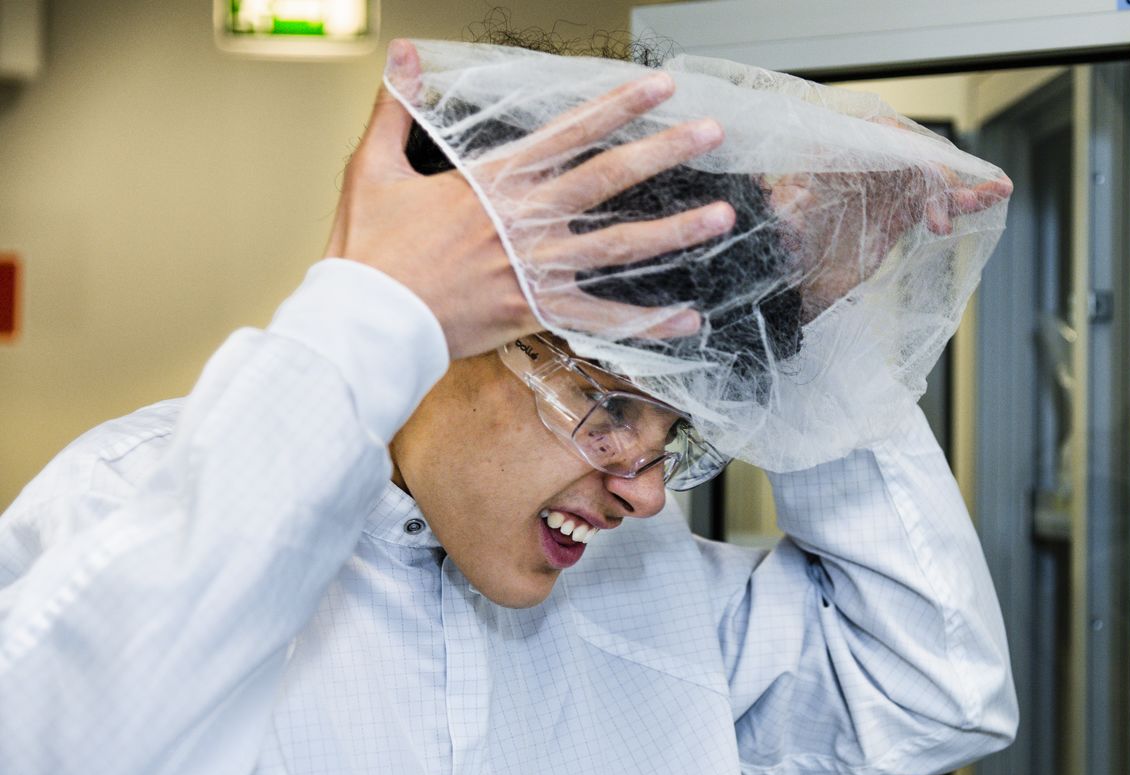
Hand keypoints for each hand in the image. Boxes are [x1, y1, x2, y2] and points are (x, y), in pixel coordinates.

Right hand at [326, 40, 733, 358]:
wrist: (367, 323)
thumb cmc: (368, 253)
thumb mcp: (373, 167)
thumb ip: (397, 107)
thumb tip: (406, 56)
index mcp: (493, 183)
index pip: (569, 131)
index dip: (618, 105)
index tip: (660, 86)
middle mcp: (525, 221)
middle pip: (609, 178)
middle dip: (664, 151)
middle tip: (712, 132)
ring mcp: (536, 268)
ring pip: (619, 246)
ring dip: (675, 231)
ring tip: (723, 215)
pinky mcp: (536, 313)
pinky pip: (602, 320)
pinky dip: (647, 322)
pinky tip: (689, 318)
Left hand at [768, 119, 1011, 319]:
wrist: (790, 284)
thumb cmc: (780, 245)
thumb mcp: (781, 217)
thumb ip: (787, 201)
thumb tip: (786, 192)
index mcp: (834, 156)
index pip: (877, 137)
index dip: (904, 149)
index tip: (924, 173)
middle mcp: (862, 168)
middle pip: (910, 157)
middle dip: (935, 175)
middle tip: (945, 203)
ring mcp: (883, 190)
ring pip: (929, 179)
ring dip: (960, 187)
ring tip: (989, 195)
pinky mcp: (898, 214)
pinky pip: (935, 201)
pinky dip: (962, 200)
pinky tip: (991, 196)